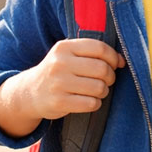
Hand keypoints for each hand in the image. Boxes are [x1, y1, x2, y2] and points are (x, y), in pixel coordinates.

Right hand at [0, 38, 126, 136]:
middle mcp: (60, 63)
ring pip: (99, 87)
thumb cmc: (57, 72)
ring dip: (103, 91)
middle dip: (110, 77)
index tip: (117, 64)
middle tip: (106, 80)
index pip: (99, 48)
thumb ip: (91, 53)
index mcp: (64, 47)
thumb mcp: (66, 54)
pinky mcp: (60, 102)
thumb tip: (122, 60)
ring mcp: (59, 84)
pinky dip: (95, 103)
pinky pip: (91, 103)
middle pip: (102, 69)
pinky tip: (89, 101)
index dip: (114, 57)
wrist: (30, 92)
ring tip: (97, 91)